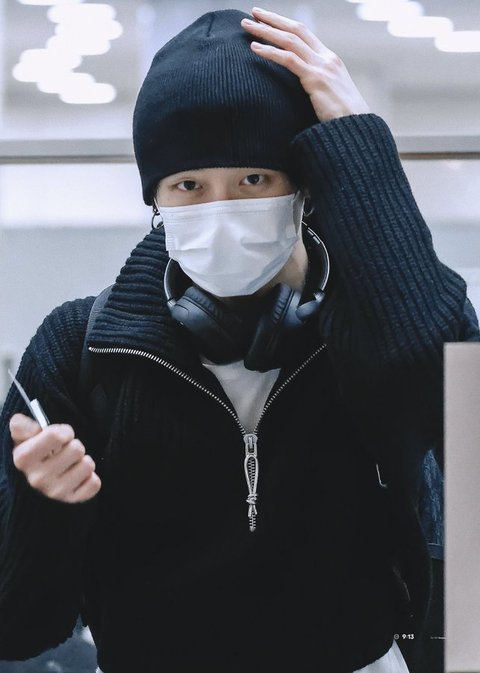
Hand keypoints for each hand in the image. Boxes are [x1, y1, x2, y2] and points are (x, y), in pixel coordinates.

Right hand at [10, 413, 100, 503]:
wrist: (37, 481)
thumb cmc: (35, 452)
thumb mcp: (22, 436)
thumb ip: (21, 425)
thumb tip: (35, 428)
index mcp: (24, 458)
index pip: (57, 435)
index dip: (64, 431)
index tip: (61, 437)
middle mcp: (37, 478)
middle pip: (77, 448)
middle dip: (75, 446)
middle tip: (65, 453)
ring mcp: (54, 492)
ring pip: (88, 465)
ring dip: (83, 461)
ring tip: (71, 465)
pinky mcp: (70, 501)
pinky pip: (94, 484)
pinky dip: (91, 478)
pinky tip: (78, 478)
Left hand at [241, 7, 370, 121]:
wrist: (356, 128)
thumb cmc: (342, 118)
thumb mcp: (329, 95)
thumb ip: (316, 85)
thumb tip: (301, 90)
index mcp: (330, 59)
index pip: (305, 34)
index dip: (285, 25)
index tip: (268, 19)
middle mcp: (326, 58)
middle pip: (296, 30)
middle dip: (273, 19)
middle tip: (254, 12)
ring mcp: (322, 67)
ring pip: (290, 40)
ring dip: (266, 31)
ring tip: (247, 26)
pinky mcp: (315, 79)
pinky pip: (288, 60)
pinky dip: (270, 52)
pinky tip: (255, 48)